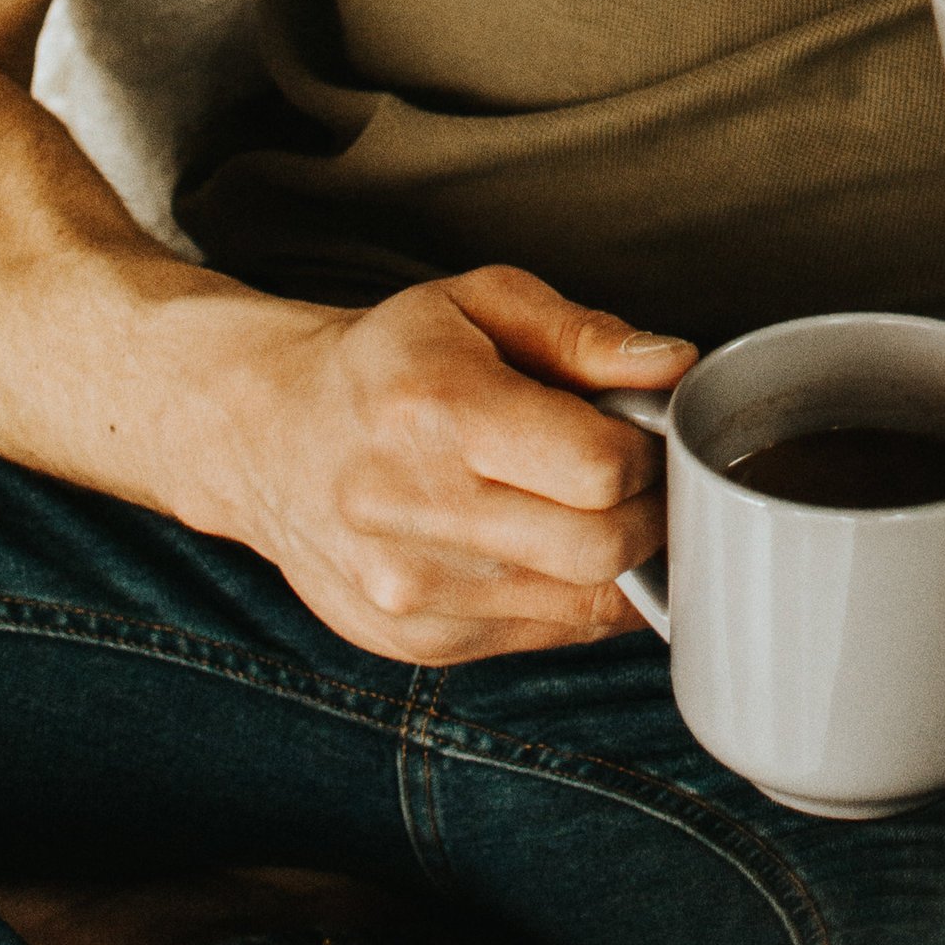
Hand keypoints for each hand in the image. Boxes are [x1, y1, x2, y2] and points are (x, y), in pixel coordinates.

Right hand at [206, 266, 690, 661]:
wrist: (268, 434)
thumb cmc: (390, 360)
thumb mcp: (482, 303)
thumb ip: (585, 334)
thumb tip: (675, 365)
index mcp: (441, 414)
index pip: (598, 468)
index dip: (652, 450)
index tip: (651, 430)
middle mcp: (419, 515)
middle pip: (603, 547)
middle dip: (652, 510)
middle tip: (646, 474)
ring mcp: (412, 593)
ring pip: (582, 604)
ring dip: (623, 559)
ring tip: (605, 506)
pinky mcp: (416, 642)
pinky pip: (544, 636)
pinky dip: (575, 595)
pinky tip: (557, 545)